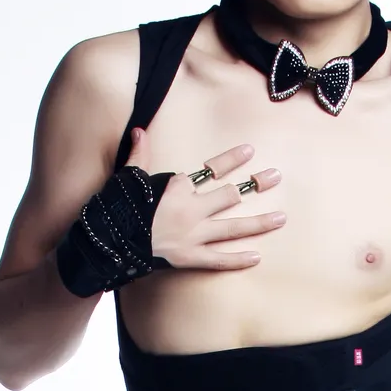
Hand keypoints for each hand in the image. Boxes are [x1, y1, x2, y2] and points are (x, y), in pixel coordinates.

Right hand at [125, 128, 285, 271]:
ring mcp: (193, 235)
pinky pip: (218, 260)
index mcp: (178, 187)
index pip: (210, 169)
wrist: (109, 243)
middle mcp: (191, 209)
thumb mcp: (128, 178)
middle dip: (256, 184)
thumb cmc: (118, 208)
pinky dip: (237, 260)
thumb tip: (139, 130)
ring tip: (281, 217)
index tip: (250, 151)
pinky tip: (256, 257)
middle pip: (230, 195)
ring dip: (259, 222)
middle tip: (277, 176)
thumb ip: (139, 154)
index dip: (232, 159)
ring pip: (233, 228)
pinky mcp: (189, 258)